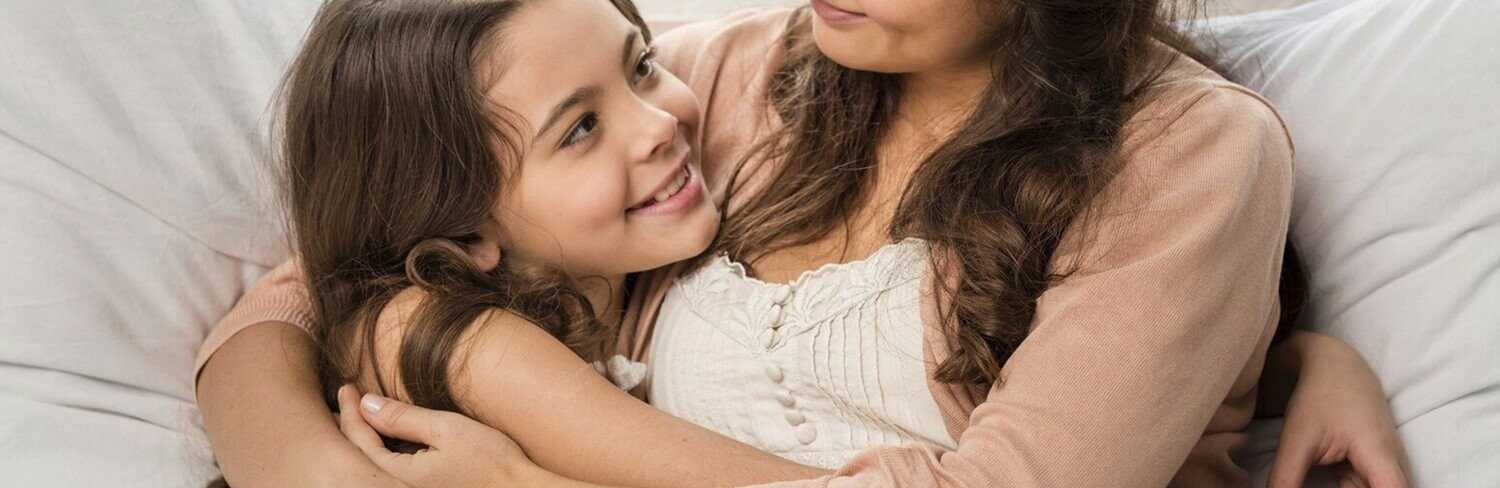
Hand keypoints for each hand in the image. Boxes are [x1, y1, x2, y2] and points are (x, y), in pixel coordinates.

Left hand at [335, 385, 555, 487]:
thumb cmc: (491, 461)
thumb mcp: (446, 430)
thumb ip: (403, 418)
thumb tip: (367, 403)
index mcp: (399, 476)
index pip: (361, 440)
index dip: (352, 411)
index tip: (347, 387)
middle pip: (361, 455)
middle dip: (351, 424)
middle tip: (346, 396)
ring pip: (375, 462)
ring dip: (366, 436)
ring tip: (360, 413)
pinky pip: (390, 468)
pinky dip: (382, 448)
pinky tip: (388, 436)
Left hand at [1268, 336, 1409, 487]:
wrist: (1335, 366)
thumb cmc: (1319, 396)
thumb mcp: (1297, 440)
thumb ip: (1285, 479)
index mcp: (1378, 453)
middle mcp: (1392, 463)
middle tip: (1330, 483)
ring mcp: (1387, 467)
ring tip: (1325, 472)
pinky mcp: (1375, 469)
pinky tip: (1329, 483)